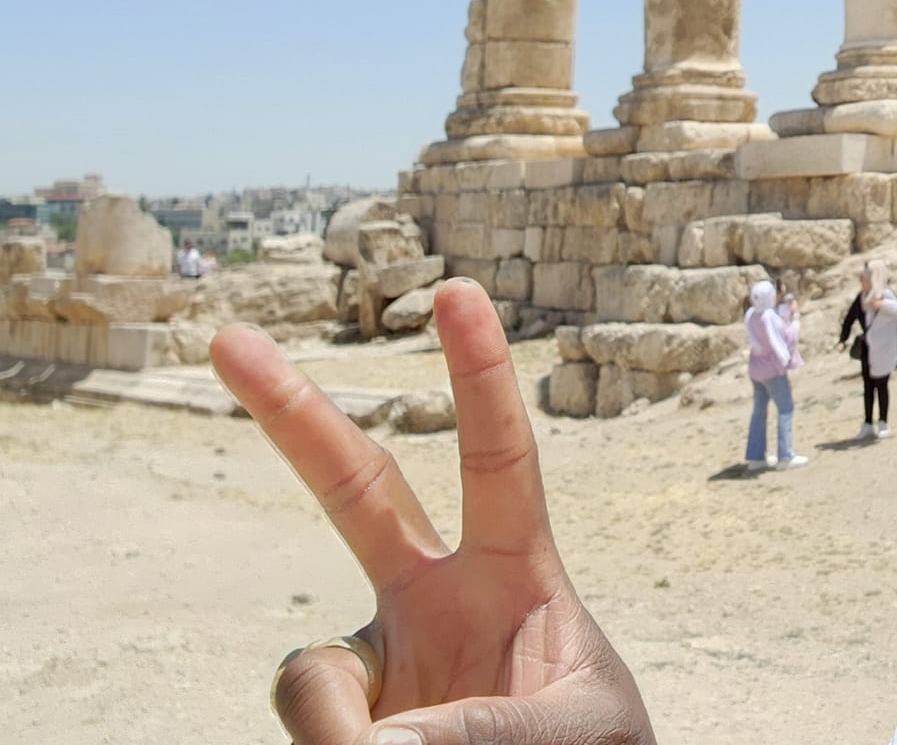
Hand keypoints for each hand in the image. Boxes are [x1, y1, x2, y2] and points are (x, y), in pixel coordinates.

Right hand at [211, 279, 656, 743]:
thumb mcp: (577, 734)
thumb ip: (488, 729)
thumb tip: (366, 744)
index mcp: (517, 574)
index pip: (500, 456)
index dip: (480, 376)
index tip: (457, 291)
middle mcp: (437, 599)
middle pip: (356, 489)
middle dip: (292, 415)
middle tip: (225, 337)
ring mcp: (381, 659)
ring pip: (311, 673)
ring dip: (341, 727)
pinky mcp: (341, 720)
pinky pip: (309, 721)